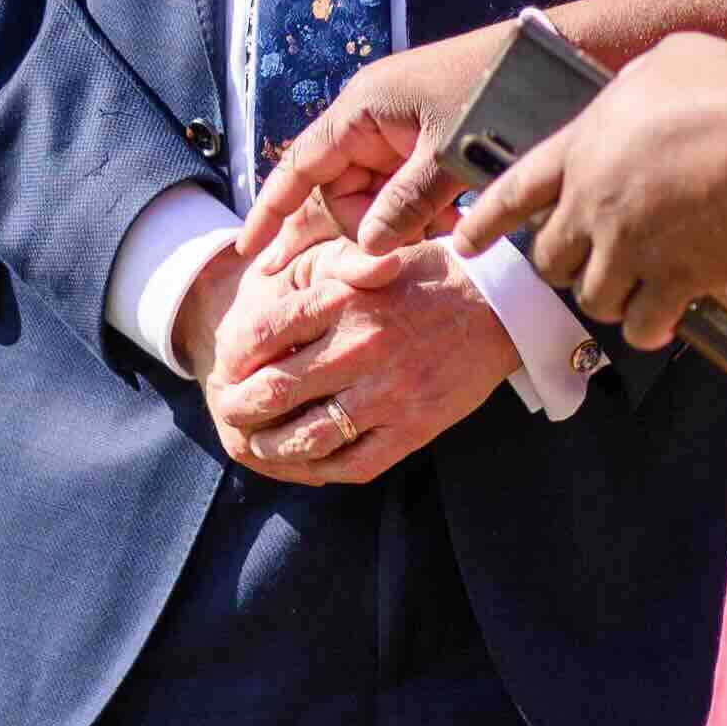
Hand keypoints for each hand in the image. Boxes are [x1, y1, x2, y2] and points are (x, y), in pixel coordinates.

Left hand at [208, 233, 516, 483]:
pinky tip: (303, 463)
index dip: (232, 357)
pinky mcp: (413, 429)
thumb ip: (318, 274)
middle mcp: (361, 348)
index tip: (225, 365)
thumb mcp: (369, 256)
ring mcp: (388, 395)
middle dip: (238, 406)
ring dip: (268, 446)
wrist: (501, 304)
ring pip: (305, 438)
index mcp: (345, 300)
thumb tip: (261, 284)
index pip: (262, 335)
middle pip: (273, 392)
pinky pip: (351, 465)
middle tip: (227, 410)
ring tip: (254, 443)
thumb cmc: (427, 274)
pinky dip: (317, 469)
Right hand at [245, 21, 518, 263]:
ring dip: (402, 220)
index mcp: (362, 110)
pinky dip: (423, 210)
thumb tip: (369, 249)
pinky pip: (406, 186)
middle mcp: (372, 119)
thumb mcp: (448, 156)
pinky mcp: (428, 139)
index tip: (250, 250)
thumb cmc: (497, 94)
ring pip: (378, 193)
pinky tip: (454, 220)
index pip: (300, 166)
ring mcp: (400, 130)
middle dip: (368, 225)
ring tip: (446, 228)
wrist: (556, 56)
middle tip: (409, 246)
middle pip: (341, 190)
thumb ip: (406, 204)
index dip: (272, 209)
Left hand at [460, 35, 726, 351]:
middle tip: (588, 260)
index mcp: (583, 146)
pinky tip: (662, 321)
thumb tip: (633, 107)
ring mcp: (631, 247)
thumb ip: (630, 96)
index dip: (486, 221)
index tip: (466, 244)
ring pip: (593, 298)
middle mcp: (594, 203)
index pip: (514, 191)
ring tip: (633, 289)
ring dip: (610, 297)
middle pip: (550, 258)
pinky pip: (642, 326)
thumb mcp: (665, 64)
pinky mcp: (674, 280)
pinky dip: (649, 328)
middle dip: (565, 263)